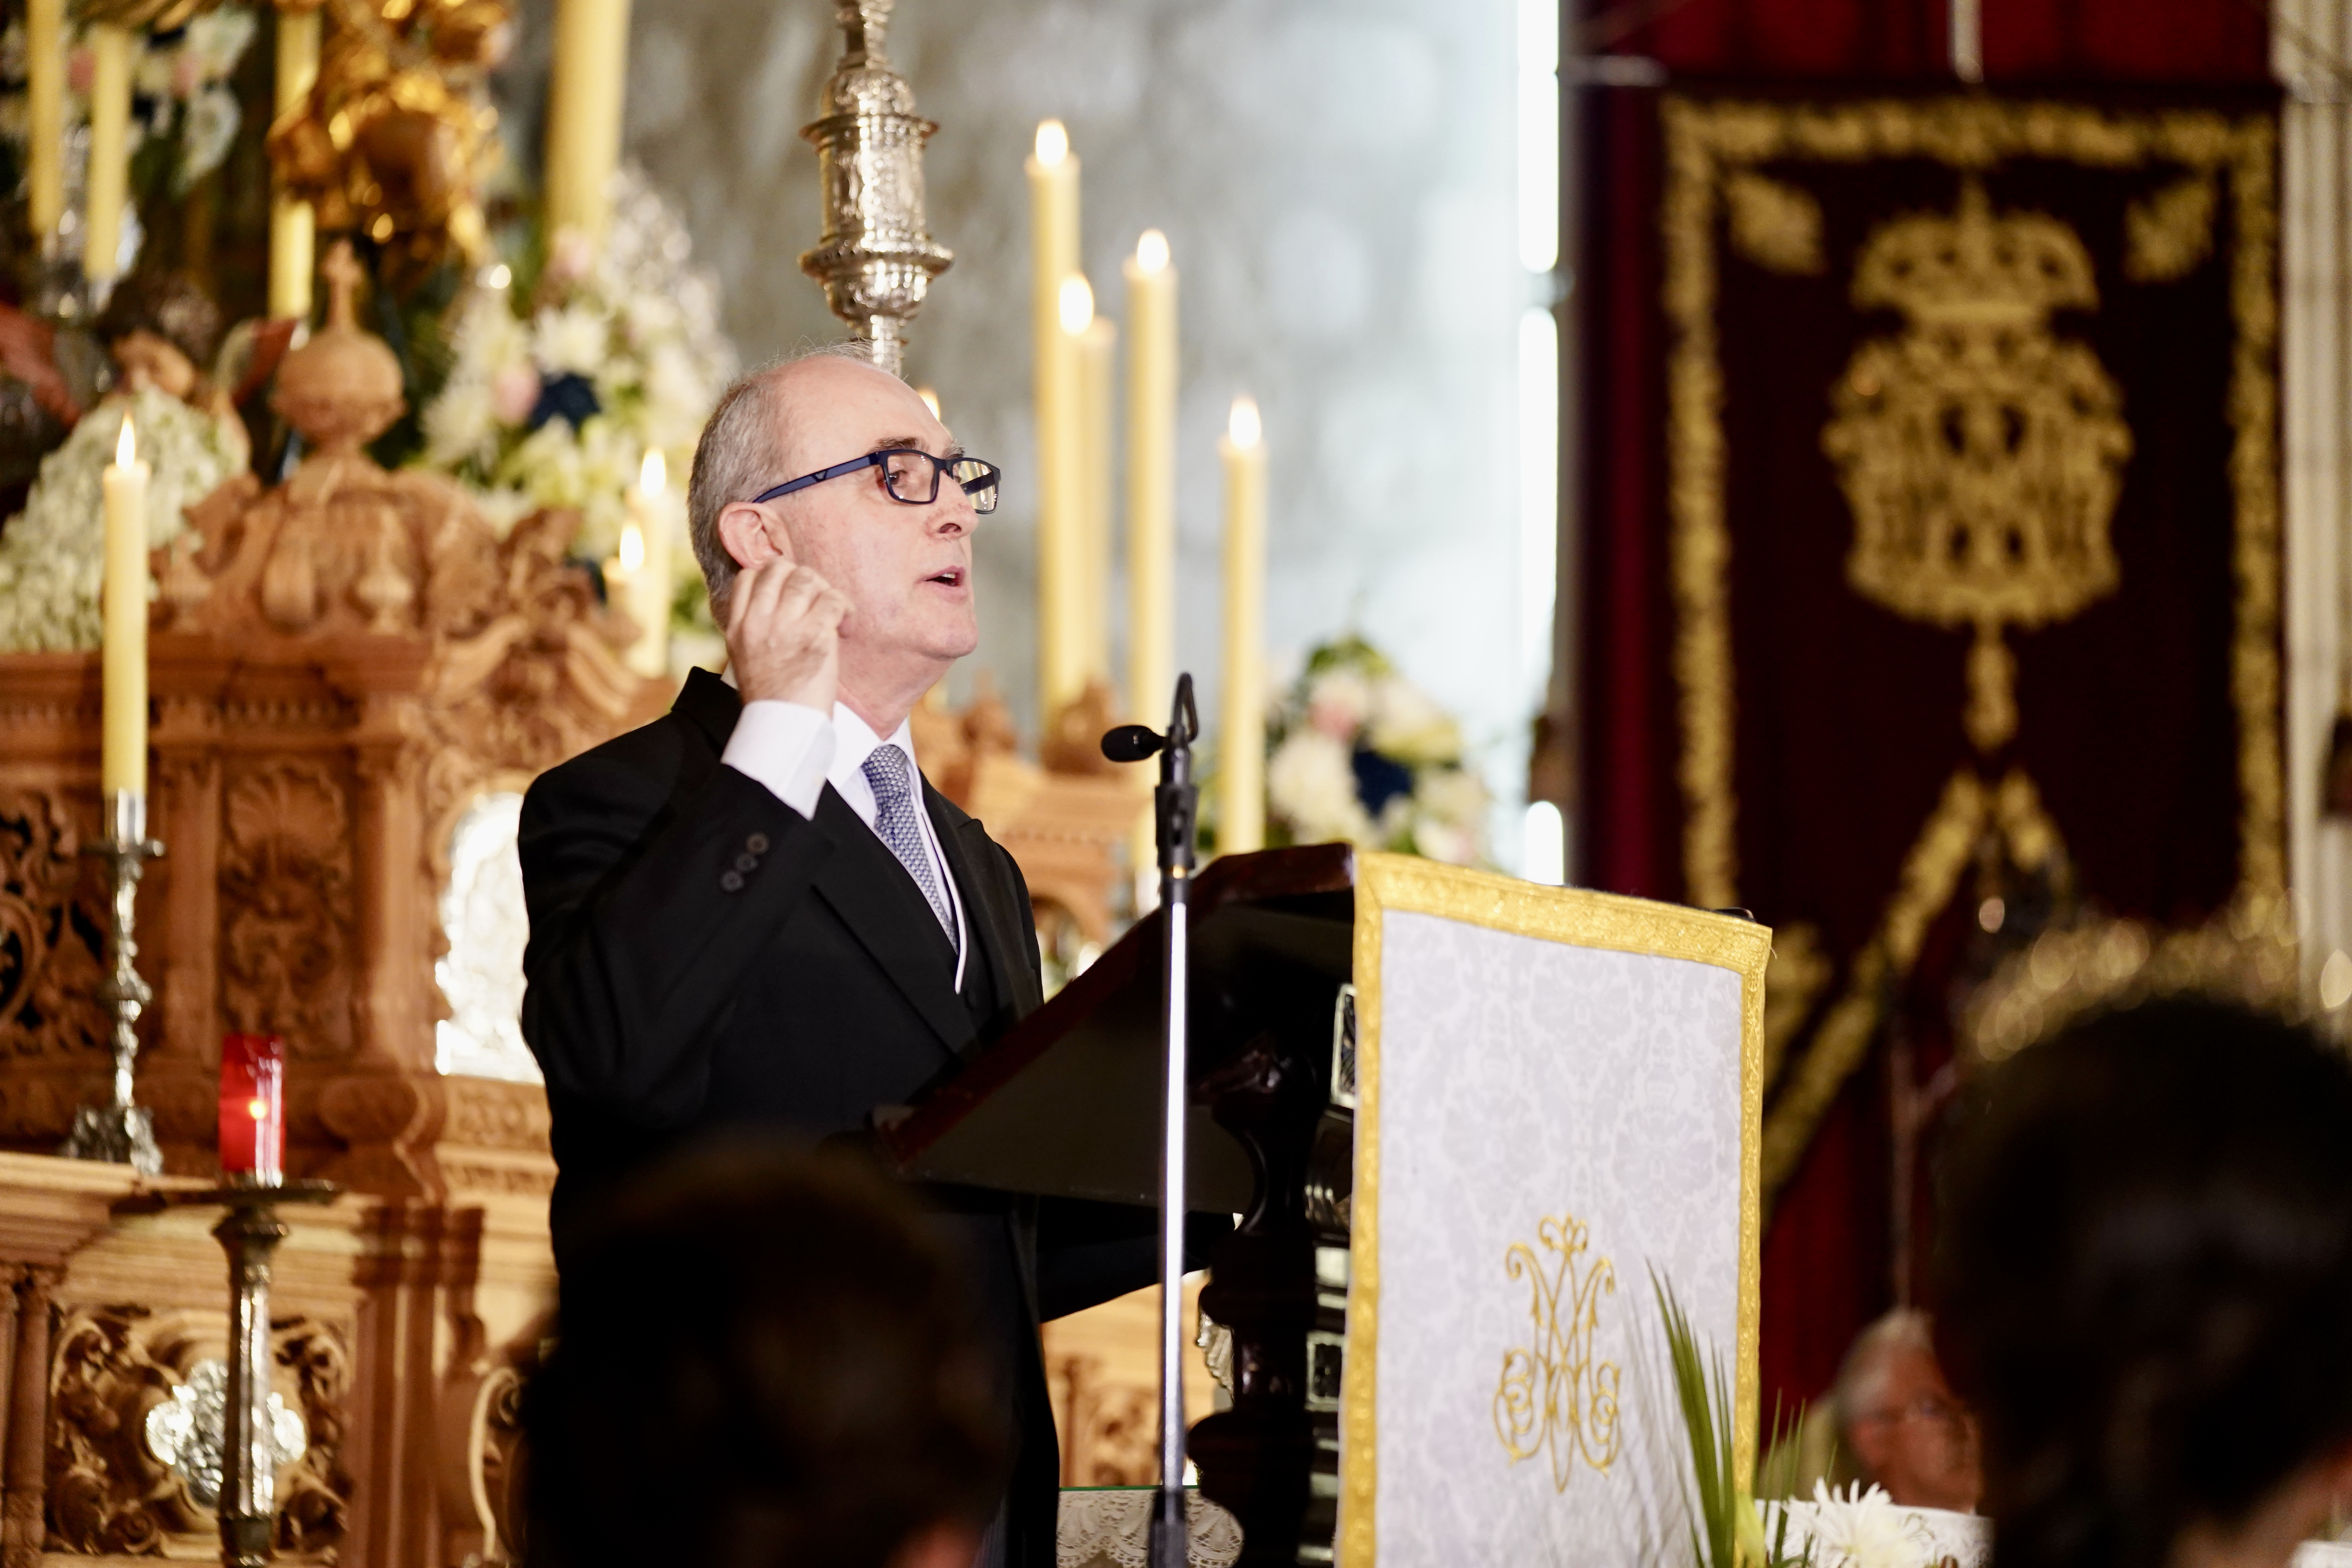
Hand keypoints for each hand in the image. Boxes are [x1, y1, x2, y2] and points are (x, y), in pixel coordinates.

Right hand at [725, 554, 849, 709]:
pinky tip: (846, 627)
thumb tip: (780, 598)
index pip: (748, 576)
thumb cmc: (773, 697)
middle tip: (816, 599)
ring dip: (825, 591)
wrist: (786, 727)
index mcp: (737, 627)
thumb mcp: (746, 657)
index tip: (790, 591)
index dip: (772, 576)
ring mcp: (785, 627)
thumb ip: (756, 626)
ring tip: (833, 614)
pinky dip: (845, 609)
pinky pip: (833, 600)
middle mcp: (757, 622)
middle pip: (779, 569)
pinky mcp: (815, 636)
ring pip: (807, 579)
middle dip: (803, 578)